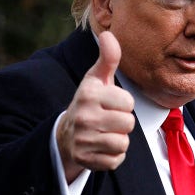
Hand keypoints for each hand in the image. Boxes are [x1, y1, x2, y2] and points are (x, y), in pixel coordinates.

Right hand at [57, 31, 134, 181]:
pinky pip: (116, 160)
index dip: (124, 104)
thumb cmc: (89, 102)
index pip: (128, 102)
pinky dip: (113, 156)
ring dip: (119, 140)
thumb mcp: (96, 79)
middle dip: (123, 123)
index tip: (111, 103)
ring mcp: (83, 140)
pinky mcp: (85, 160)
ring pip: (123, 143)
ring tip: (105, 133)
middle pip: (128, 124)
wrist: (66, 135)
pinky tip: (101, 147)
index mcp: (88, 94)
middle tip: (108, 120)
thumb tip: (109, 34)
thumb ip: (108, 58)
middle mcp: (83, 116)